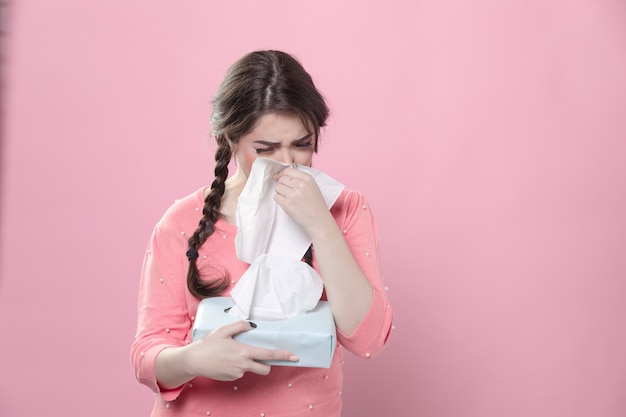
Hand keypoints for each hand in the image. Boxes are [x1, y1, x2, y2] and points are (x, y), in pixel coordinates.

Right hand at [183, 320, 298, 380]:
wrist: (194, 361)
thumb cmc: (208, 344)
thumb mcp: (224, 330)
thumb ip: (240, 325)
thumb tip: (252, 326)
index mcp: (244, 352)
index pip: (269, 355)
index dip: (283, 356)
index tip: (294, 357)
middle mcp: (243, 365)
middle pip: (265, 369)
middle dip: (267, 365)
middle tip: (261, 357)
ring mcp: (238, 374)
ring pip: (250, 369)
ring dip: (248, 363)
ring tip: (232, 355)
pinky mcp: (232, 379)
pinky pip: (240, 372)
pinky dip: (238, 366)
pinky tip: (226, 360)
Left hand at [273, 167, 333, 232]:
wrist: (319, 221)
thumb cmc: (316, 205)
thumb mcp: (312, 187)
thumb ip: (300, 179)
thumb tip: (283, 175)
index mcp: (307, 179)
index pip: (288, 170)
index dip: (282, 174)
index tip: (280, 177)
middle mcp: (300, 185)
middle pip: (281, 179)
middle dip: (282, 184)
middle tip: (287, 191)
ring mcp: (293, 195)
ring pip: (277, 187)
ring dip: (280, 192)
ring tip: (288, 198)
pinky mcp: (287, 204)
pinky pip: (276, 197)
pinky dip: (279, 200)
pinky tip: (287, 203)